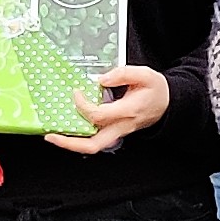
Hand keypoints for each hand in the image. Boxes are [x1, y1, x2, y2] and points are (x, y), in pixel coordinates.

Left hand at [49, 66, 170, 153]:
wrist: (168, 105)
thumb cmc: (157, 91)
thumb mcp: (145, 74)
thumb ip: (123, 74)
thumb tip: (102, 79)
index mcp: (128, 111)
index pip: (98, 115)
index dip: (83, 105)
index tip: (76, 92)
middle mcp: (121, 126)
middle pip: (93, 144)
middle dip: (70, 143)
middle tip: (51, 136)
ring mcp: (117, 132)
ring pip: (93, 146)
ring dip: (72, 144)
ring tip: (55, 136)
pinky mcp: (115, 132)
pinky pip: (95, 139)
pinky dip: (80, 137)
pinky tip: (69, 129)